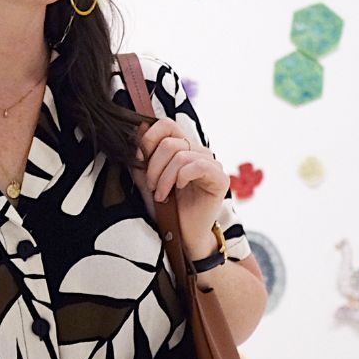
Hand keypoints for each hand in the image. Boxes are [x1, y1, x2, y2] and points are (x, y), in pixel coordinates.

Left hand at [135, 116, 226, 245]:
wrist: (180, 234)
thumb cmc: (166, 207)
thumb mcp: (147, 179)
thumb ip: (143, 155)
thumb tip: (141, 126)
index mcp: (182, 147)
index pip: (166, 124)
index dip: (149, 138)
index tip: (139, 159)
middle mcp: (198, 151)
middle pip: (169, 142)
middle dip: (154, 167)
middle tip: (153, 187)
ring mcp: (211, 163)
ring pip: (181, 155)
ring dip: (165, 178)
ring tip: (161, 194)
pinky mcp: (219, 177)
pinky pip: (197, 165)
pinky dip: (182, 177)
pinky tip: (179, 189)